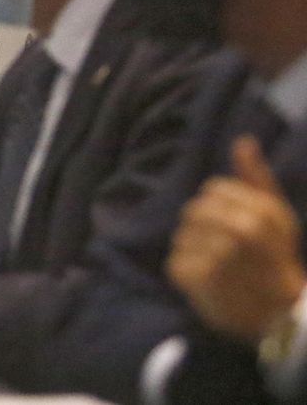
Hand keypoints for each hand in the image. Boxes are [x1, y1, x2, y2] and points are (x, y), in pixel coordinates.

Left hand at [168, 137, 306, 343]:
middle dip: (204, 228)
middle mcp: (242, 231)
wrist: (281, 316)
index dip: (219, 207)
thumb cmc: (276, 259)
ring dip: (194, 250)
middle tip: (225, 251)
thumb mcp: (276, 216)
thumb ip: (257, 178)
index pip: (212, 190)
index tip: (236, 228)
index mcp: (261, 211)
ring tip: (219, 267)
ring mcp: (220, 256)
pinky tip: (207, 282)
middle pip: (193, 211)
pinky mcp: (199, 278)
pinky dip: (186, 272)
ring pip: (182, 236)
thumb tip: (243, 141)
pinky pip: (175, 262)